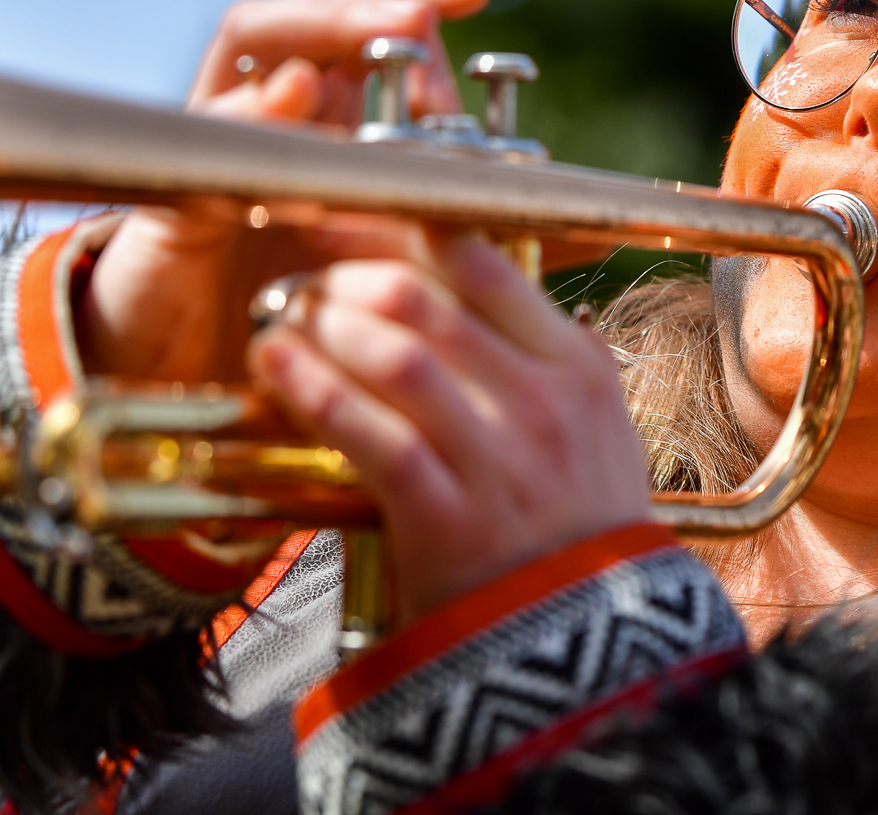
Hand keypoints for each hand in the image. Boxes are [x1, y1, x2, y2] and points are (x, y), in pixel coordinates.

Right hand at [78, 0, 489, 382]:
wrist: (203, 370)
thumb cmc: (309, 305)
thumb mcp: (408, 260)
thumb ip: (483, 232)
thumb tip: (586, 229)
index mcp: (336, 102)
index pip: (368, 4)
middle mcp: (276, 102)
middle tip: (425, 16)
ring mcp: (221, 139)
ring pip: (249, 33)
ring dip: (320, 21)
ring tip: (382, 27)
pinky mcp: (177, 196)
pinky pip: (209, 131)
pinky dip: (252, 105)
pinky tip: (293, 92)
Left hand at [248, 231, 651, 625]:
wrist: (592, 654)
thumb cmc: (583, 536)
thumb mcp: (600, 431)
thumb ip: (551, 357)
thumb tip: (491, 285)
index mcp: (576, 368)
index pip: (483, 263)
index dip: (402, 232)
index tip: (353, 222)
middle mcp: (542, 403)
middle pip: (426, 302)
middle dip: (348, 280)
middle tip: (305, 279)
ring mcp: (498, 462)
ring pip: (397, 358)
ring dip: (325, 328)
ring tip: (281, 319)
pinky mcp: (449, 522)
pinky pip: (374, 439)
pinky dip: (316, 393)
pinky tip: (277, 367)